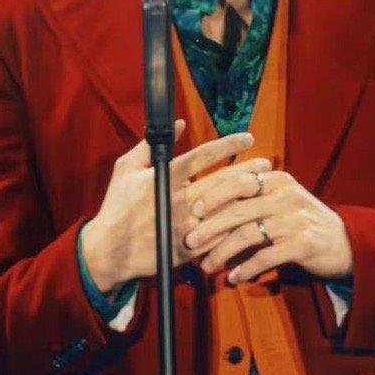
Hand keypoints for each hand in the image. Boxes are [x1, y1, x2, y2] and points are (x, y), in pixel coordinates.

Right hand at [79, 126, 272, 293]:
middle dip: (249, 169)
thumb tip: (178, 125)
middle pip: (224, 181)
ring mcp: (187, 226)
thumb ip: (150, 145)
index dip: (229, 144)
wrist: (109, 250)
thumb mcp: (126, 169)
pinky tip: (252, 216)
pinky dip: (237, 225)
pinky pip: (220, 236)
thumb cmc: (116, 206)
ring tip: (264, 186)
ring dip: (248, 196)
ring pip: (227, 208)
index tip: (248, 137)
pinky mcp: (189, 248)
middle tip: (265, 163)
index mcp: (165, 178)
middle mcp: (180, 200)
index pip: (204, 155)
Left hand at [183, 163, 353, 285]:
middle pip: (237, 209)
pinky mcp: (302, 244)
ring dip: (222, 252)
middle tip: (188, 242)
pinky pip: (265, 257)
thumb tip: (207, 211)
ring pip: (247, 234)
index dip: (211, 196)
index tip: (190, 212)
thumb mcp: (281, 201)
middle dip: (209, 227)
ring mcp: (295, 220)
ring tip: (206, 266)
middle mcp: (286, 196)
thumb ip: (251, 200)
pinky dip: (246, 269)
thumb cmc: (303, 222)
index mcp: (277, 180)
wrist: (344, 243)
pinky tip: (234, 278)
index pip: (237, 182)